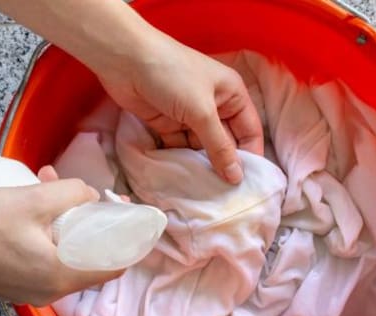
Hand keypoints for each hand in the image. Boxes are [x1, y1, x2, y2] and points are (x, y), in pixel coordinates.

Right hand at [0, 166, 123, 306]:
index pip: (112, 268)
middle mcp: (48, 293)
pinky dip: (46, 235)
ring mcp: (28, 291)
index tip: (125, 216)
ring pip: (64, 256)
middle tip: (86, 195)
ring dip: (65, 223)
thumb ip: (73, 194)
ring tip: (51, 187)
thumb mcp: (34, 200)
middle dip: (90, 223)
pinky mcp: (12, 284)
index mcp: (60, 278)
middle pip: (88, 260)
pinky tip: (33, 205)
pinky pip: (43, 260)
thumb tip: (91, 196)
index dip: (124, 241)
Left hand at [97, 28, 263, 183]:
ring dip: (202, 166)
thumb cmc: (172, 75)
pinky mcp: (168, 123)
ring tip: (206, 193)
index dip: (250, 157)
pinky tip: (185, 180)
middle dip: (225, 165)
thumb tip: (237, 177)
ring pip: (202, 147)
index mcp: (232, 95)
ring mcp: (190, 115)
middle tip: (226, 196)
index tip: (248, 185)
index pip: (250, 131)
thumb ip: (219, 146)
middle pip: (226, 142)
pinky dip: (181, 161)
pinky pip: (180, 147)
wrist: (125, 60)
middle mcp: (215, 106)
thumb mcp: (201, 111)